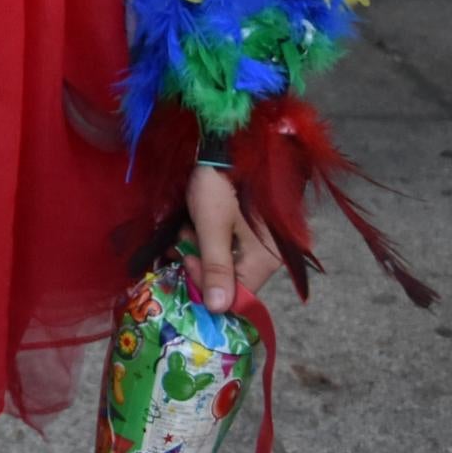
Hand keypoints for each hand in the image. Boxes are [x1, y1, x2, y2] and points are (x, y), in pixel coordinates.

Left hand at [184, 163, 280, 309]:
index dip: (207, 284)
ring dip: (200, 248)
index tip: (185, 260)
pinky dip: (207, 237)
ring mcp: (260, 242)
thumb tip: (218, 309)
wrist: (230, 143)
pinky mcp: (250, 229)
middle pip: (229, 277)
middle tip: (182, 239)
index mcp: (266, 259)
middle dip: (200, 261)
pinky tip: (194, 222)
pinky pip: (226, 245)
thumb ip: (215, 266)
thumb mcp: (212, 224)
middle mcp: (269, 255)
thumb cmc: (221, 181)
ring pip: (224, 260)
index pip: (237, 293)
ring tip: (187, 226)